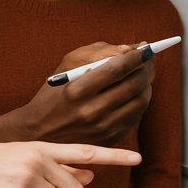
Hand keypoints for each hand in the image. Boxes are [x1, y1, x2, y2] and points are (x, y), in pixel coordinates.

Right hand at [19, 43, 154, 145]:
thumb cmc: (54, 92)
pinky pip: (136, 116)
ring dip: (147, 84)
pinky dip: (140, 100)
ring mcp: (102, 128)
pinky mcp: (109, 139)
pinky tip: (134, 92)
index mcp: (76, 90)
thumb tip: (131, 49)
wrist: (39, 131)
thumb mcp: (66, 65)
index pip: (115, 68)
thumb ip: (97, 52)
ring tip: (143, 74)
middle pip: (133, 85)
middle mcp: (90, 111)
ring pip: (140, 102)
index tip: (145, 47)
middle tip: (148, 58)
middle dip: (146, 67)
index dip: (135, 56)